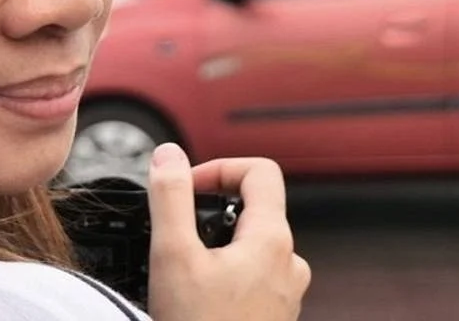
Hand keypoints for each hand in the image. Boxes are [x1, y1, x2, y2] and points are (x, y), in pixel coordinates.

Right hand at [145, 144, 309, 320]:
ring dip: (219, 245)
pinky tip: (198, 300)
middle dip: (212, 210)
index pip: (260, 172)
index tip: (187, 188)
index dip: (219, 167)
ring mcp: (285, 294)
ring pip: (253, 246)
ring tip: (185, 270)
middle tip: (177, 233)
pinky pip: (254, 278)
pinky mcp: (275, 317)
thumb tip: (169, 155)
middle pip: (255, 209)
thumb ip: (170, 197)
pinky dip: (226, 275)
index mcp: (272, 240)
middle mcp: (289, 264)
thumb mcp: (173, 256)